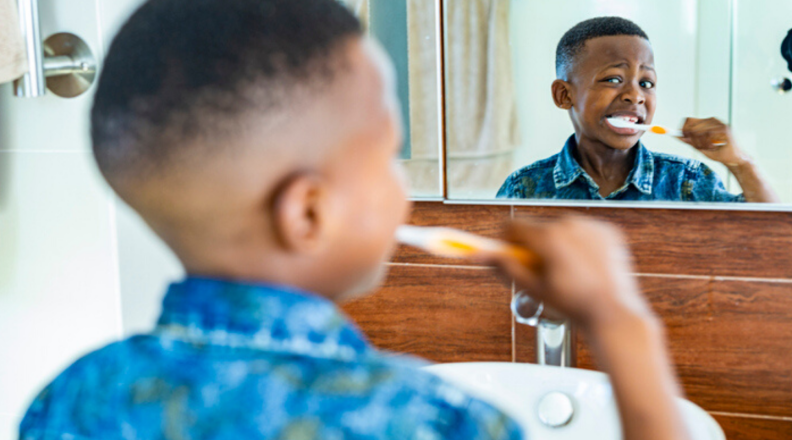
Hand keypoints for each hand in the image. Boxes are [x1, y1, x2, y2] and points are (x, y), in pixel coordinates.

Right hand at [486, 217, 652, 329]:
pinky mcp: (607, 231)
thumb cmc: (575, 306)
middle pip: (537, 227)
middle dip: (534, 245)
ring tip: (567, 272)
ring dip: (557, 244)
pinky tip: (584, 267)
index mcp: (549, 238)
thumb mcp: (534, 290)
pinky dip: (580, 244)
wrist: (614, 313)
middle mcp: (570, 225)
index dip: (506, 240)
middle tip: (542, 271)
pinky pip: (583, 231)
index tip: (509, 252)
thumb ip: (507, 268)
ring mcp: (591, 226)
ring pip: (561, 228)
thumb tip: (483, 255)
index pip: (513, 225)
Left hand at [679, 117, 748, 165]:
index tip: (684, 139)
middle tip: (699, 147)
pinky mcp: (724, 129)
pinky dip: (706, 144)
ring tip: (708, 148)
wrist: (734, 160)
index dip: (683, 129)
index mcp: (707, 122)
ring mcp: (719, 123)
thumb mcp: (700, 147)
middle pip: (691, 126)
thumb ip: (689, 141)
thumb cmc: (718, 153)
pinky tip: (713, 147)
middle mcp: (713, 120)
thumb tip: (676, 135)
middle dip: (691, 139)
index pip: (688, 120)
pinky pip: (706, 135)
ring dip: (699, 143)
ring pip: (697, 131)